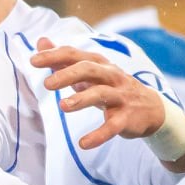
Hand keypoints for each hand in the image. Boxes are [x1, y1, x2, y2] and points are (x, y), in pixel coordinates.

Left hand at [32, 37, 167, 149]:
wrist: (150, 109)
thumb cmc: (112, 87)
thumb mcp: (90, 71)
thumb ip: (65, 59)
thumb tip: (41, 41)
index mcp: (99, 64)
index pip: (76, 55)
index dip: (55, 56)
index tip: (33, 61)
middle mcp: (111, 76)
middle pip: (89, 70)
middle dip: (68, 75)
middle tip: (47, 84)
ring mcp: (120, 96)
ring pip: (101, 94)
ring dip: (82, 99)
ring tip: (63, 106)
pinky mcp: (126, 118)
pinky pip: (112, 126)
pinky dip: (99, 135)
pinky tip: (83, 143)